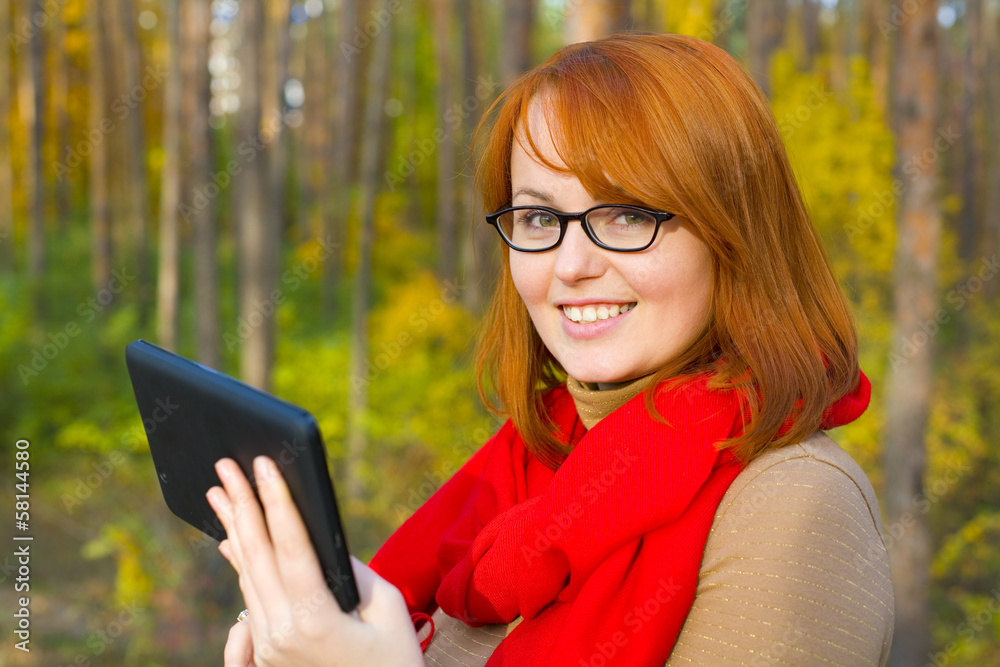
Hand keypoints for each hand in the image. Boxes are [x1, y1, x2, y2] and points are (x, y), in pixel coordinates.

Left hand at [206, 456, 424, 666]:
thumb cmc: (394, 660)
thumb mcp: (388, 608)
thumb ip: (353, 571)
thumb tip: (319, 542)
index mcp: (317, 621)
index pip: (290, 548)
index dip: (276, 501)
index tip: (263, 464)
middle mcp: (283, 636)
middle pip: (257, 558)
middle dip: (242, 505)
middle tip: (224, 466)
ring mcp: (269, 649)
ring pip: (247, 576)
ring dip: (235, 530)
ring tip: (220, 493)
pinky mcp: (266, 657)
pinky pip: (249, 600)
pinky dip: (241, 565)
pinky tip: (229, 542)